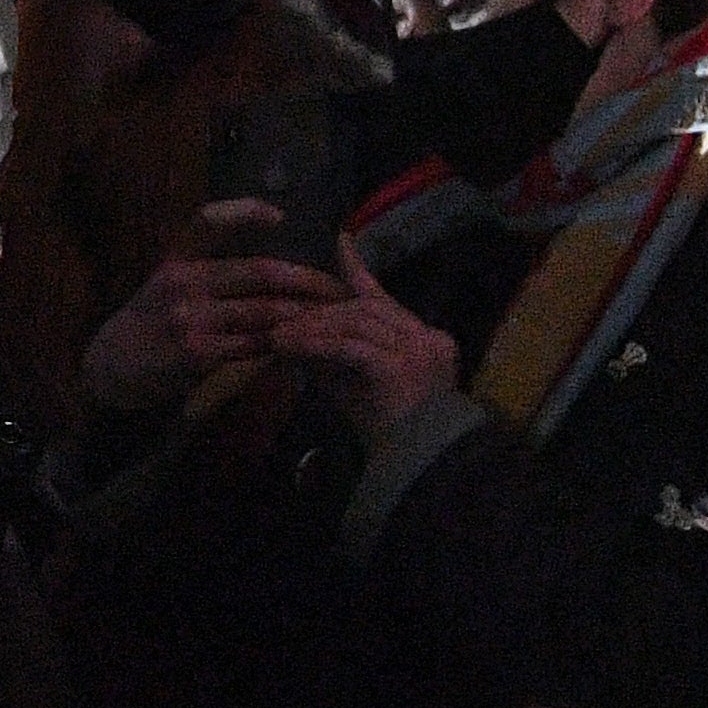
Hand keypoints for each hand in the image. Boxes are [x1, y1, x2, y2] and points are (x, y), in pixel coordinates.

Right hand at [80, 203, 342, 416]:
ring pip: (262, 313)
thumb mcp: (166, 284)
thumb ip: (208, 270)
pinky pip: (251, 347)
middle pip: (257, 272)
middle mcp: (181, 282)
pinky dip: (280, 347)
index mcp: (176, 259)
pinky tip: (301, 348)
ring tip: (332, 319)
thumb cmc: (149, 324)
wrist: (109, 370)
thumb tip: (270, 267)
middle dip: (304, 280)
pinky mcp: (194, 354)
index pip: (208, 219)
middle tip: (337, 287)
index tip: (279, 214)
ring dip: (301, 317)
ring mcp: (188, 318)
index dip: (245, 211)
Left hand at [263, 251, 461, 439]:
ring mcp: (417, 353)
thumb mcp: (355, 383)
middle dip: (322, 310)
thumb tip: (294, 331)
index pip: (385, 298)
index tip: (340, 242)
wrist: (412, 465)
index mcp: (424, 339)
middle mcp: (427, 339)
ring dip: (314, 327)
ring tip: (280, 335)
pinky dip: (318, 344)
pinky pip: (351, 347)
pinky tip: (292, 348)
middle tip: (283, 316)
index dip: (358, 270)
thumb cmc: (386, 431)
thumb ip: (334, 353)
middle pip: (367, 308)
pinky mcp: (399, 370)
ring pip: (358, 322)